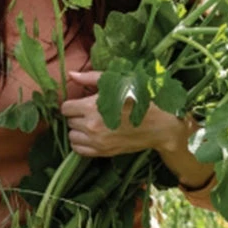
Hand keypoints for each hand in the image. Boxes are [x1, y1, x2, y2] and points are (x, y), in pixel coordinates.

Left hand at [62, 70, 191, 157]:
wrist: (161, 124)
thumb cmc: (141, 99)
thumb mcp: (118, 82)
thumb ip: (91, 78)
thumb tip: (71, 75)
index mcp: (92, 107)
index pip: (66, 108)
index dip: (74, 103)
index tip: (83, 102)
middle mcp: (92, 127)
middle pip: (69, 122)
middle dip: (78, 116)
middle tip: (92, 112)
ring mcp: (97, 142)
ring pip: (72, 137)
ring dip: (79, 130)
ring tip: (92, 124)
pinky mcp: (104, 153)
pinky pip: (79, 150)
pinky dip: (82, 143)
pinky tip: (93, 136)